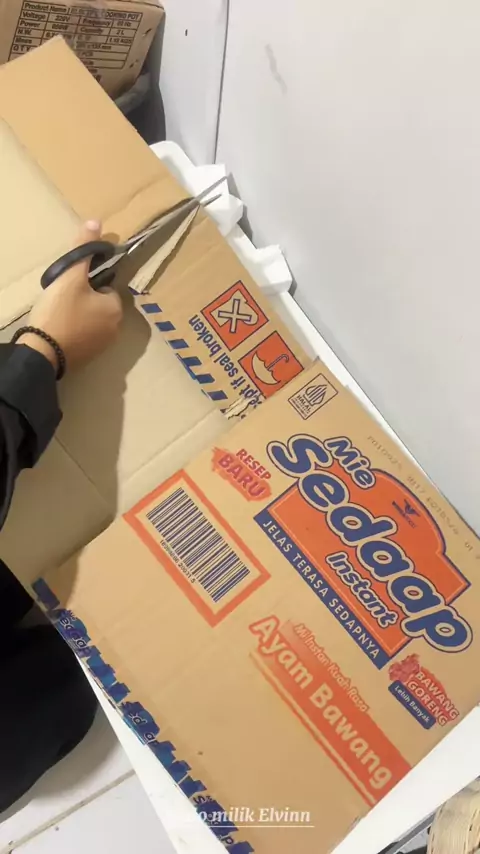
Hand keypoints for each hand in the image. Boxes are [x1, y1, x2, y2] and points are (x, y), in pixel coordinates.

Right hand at [18, 222, 122, 372]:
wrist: (43, 351)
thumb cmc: (59, 311)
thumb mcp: (70, 277)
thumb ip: (83, 250)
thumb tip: (96, 222)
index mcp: (116, 308)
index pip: (106, 286)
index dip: (87, 284)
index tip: (70, 287)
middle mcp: (117, 328)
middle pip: (100, 304)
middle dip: (84, 300)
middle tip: (62, 300)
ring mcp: (104, 346)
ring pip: (93, 320)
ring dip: (80, 316)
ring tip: (59, 314)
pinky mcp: (90, 358)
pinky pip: (85, 336)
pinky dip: (75, 331)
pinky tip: (60, 329)